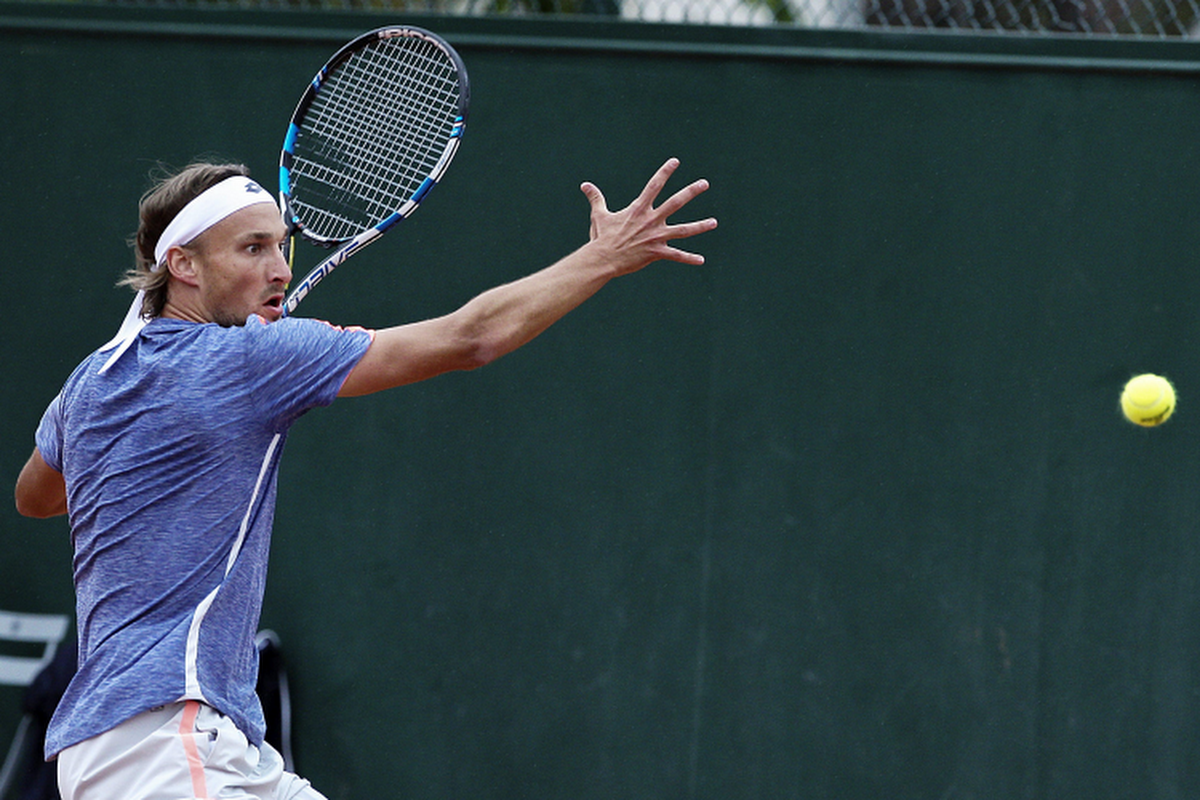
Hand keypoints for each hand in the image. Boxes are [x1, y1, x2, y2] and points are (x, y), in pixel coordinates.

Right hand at [580, 158, 716, 274]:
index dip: (665, 172)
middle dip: (691, 192)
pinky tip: (701, 260)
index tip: (675, 161)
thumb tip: (584, 185)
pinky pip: (676, 256)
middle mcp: (651, 220)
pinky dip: (689, 258)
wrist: (602, 259)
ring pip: (683, 230)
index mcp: (639, 209)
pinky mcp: (656, 252)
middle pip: (676, 202)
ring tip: (714, 222)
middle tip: (705, 183)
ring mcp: (656, 236)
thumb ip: (596, 199)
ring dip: (700, 226)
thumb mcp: (599, 215)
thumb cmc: (601, 237)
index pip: (654, 185)